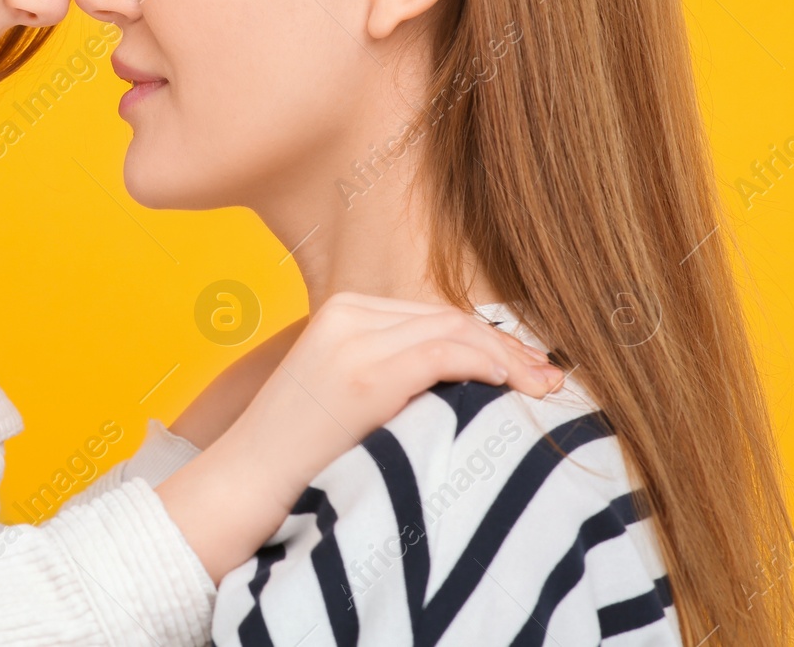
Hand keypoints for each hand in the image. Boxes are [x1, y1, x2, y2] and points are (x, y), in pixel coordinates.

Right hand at [156, 293, 562, 581]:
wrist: (246, 480)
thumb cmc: (298, 451)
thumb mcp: (344, 392)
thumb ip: (390, 368)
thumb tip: (465, 375)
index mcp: (340, 312)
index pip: (431, 314)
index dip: (486, 336)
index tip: (524, 366)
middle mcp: (347, 315)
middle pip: (447, 317)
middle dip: (505, 345)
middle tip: (547, 378)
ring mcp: (353, 341)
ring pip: (452, 330)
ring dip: (505, 357)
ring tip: (540, 386)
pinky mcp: (364, 375)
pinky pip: (442, 354)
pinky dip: (483, 364)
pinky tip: (507, 384)